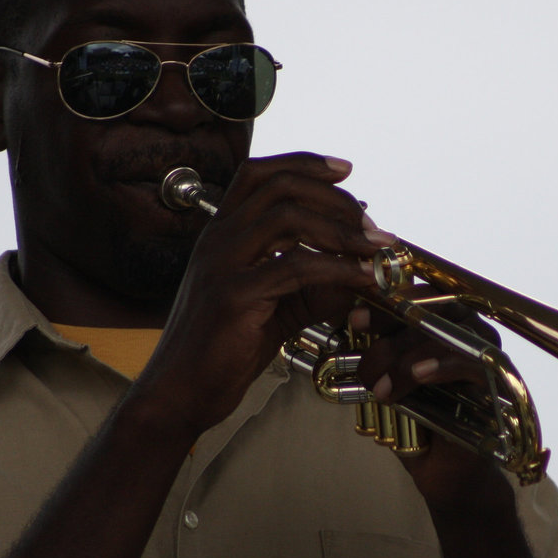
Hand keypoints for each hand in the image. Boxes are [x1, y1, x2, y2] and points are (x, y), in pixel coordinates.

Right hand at [134, 152, 387, 434]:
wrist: (181, 394)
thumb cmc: (223, 352)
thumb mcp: (276, 308)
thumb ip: (312, 286)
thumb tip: (360, 273)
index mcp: (221, 235)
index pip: (259, 174)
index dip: (304, 163)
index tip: (344, 170)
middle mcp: (217, 239)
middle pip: (279, 186)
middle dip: (333, 196)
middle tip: (370, 223)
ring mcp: (222, 264)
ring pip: (288, 216)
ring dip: (341, 227)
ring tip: (376, 246)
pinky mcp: (234, 295)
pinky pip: (296, 266)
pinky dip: (339, 268)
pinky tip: (364, 279)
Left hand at [350, 299, 517, 515]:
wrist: (448, 474)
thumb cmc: (420, 424)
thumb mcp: (391, 382)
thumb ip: (379, 353)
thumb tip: (346, 329)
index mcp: (447, 326)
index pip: (419, 297)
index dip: (386, 301)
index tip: (353, 317)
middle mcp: (471, 333)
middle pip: (435, 307)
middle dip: (392, 324)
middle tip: (363, 350)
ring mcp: (488, 356)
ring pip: (447, 333)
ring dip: (406, 356)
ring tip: (380, 386)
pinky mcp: (498, 384)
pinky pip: (470, 362)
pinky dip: (438, 365)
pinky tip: (416, 376)